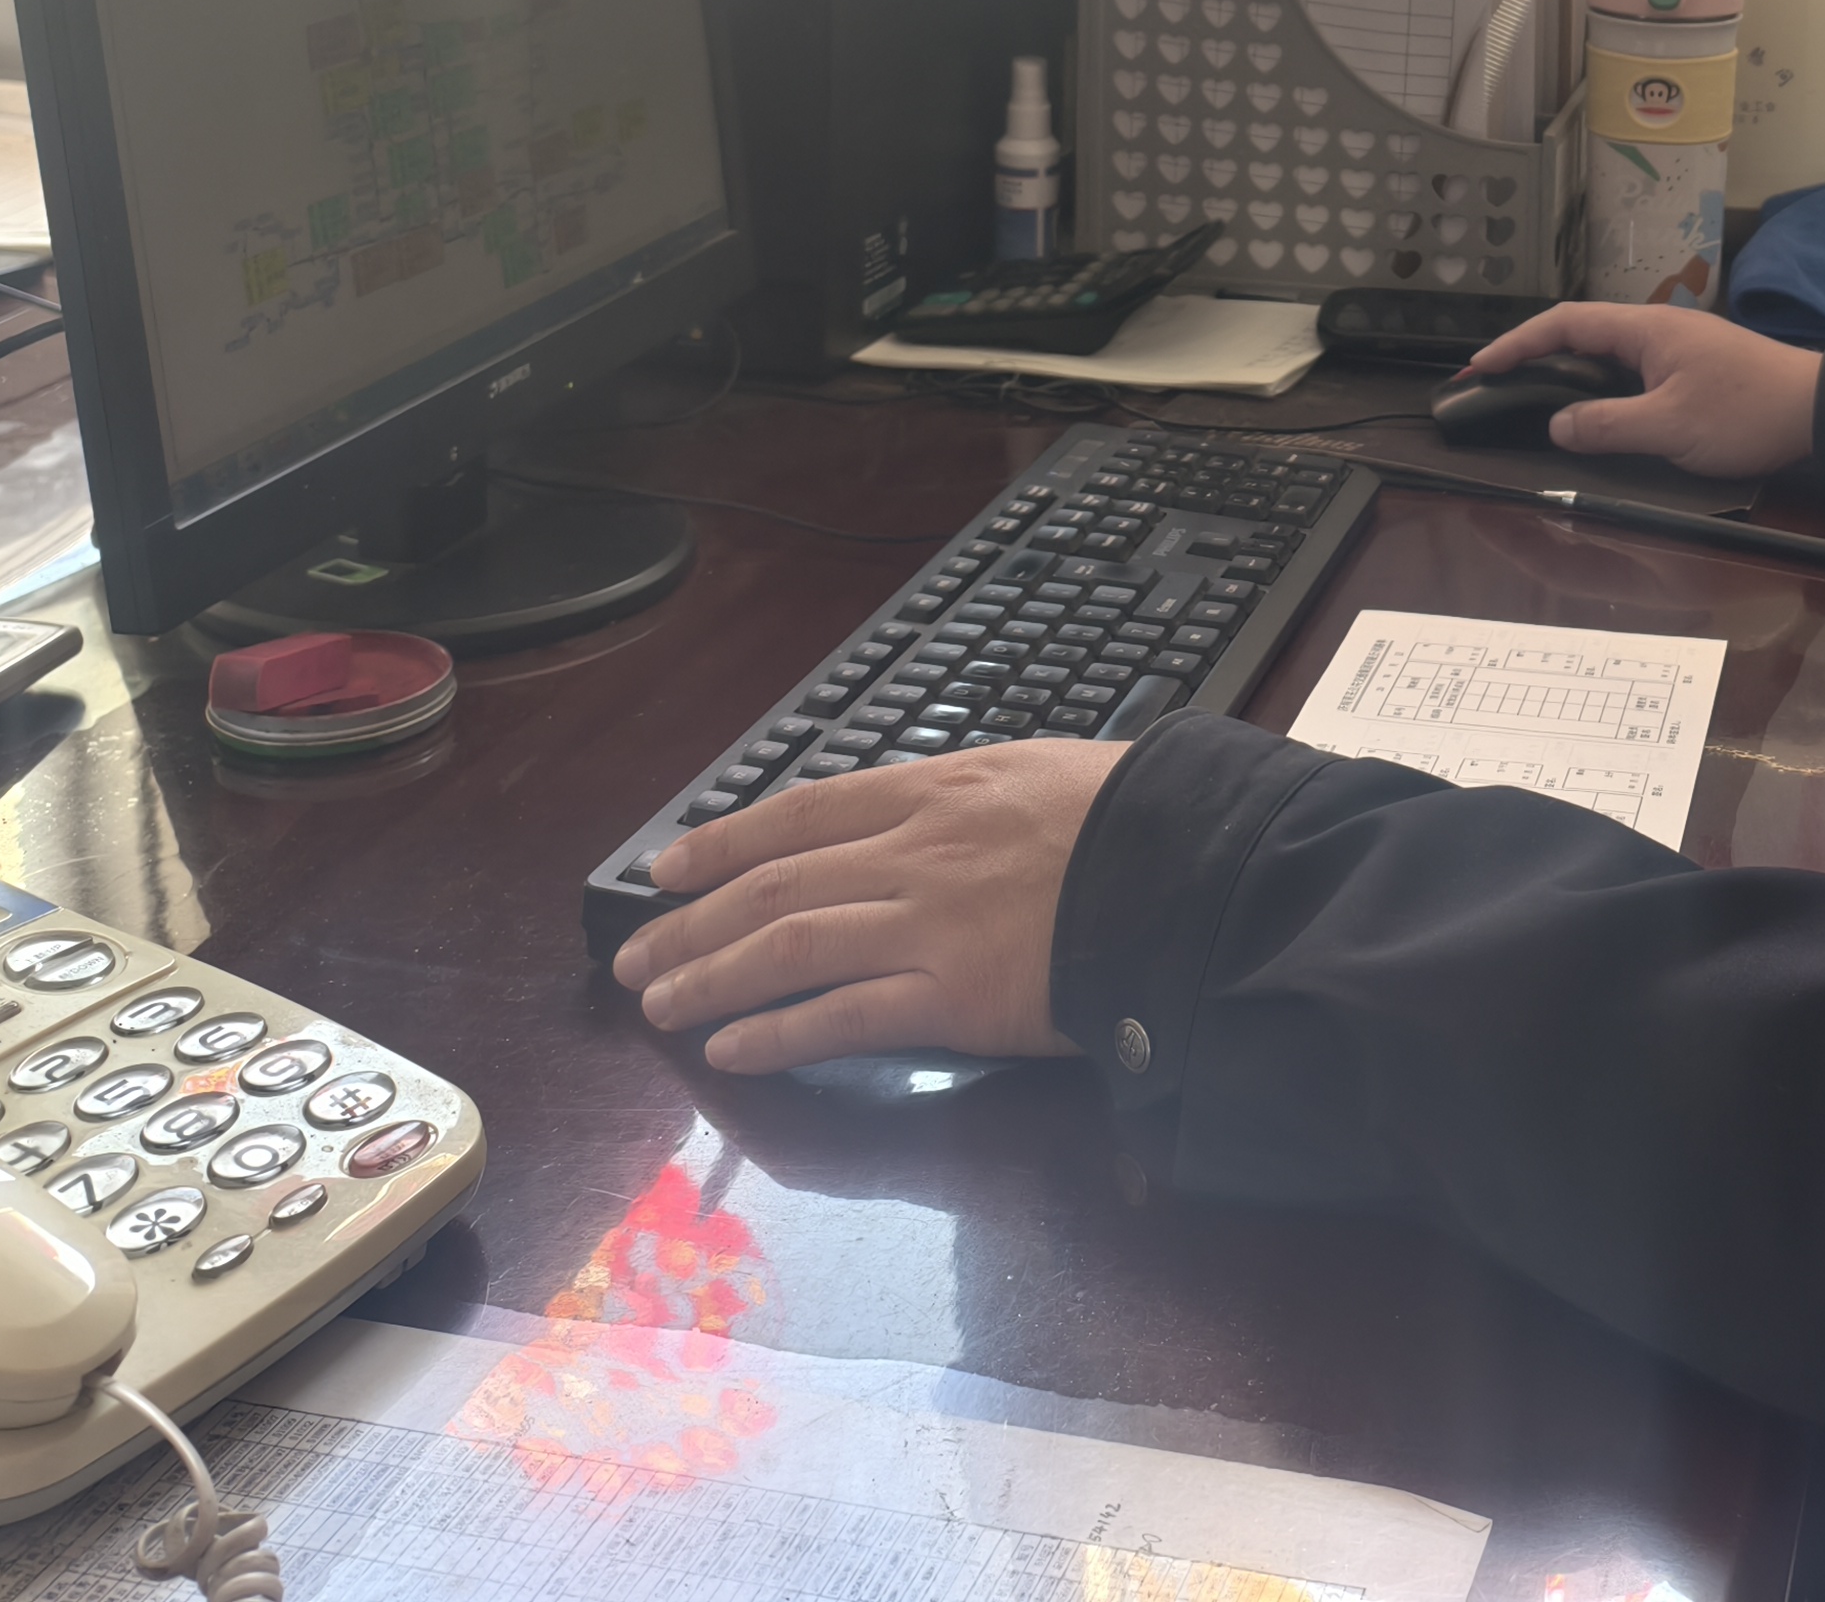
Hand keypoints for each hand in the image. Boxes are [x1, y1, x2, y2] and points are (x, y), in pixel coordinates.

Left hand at [611, 739, 1130, 1070]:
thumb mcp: (1039, 773)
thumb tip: (929, 814)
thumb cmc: (1132, 821)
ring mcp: (925, 927)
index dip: (722, 843)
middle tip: (637, 955)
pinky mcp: (950, 999)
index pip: (799, 814)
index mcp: (934, 791)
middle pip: (772, 888)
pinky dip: (776, 1036)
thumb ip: (970, 798)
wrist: (1187, 870)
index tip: (669, 869)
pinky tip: (732, 1050)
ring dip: (710, 979)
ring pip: (786, 950)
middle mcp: (913, 854)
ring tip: (660, 1005)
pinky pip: (841, 1019)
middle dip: (691, 924)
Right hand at [1464, 302, 1821, 473]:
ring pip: (1606, 354)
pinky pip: (1629, 371)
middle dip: (1532, 355)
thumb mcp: (1671, 427)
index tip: (1481, 365)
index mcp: (1646, 330)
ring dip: (1566, 372)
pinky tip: (1592, 413)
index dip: (1517, 343)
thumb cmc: (1748, 412)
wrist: (1819, 411)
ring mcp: (1676, 348)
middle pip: (1580, 333)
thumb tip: (1557, 425)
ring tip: (1531, 398)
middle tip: (1495, 383)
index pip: (1564, 323)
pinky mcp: (1691, 369)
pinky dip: (1599, 387)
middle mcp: (1657, 330)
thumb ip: (1608, 426)